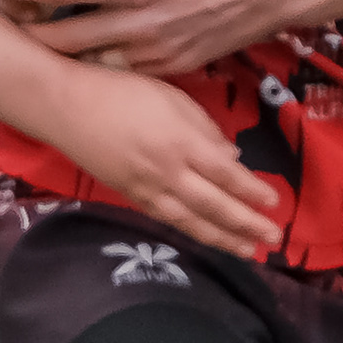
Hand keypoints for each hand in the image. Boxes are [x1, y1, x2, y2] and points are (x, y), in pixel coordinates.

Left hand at [0, 0, 298, 75]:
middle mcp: (141, 26)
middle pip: (64, 39)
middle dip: (27, 28)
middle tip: (3, 13)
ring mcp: (156, 52)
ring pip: (90, 60)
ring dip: (60, 47)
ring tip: (34, 30)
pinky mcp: (171, 67)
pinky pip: (121, 69)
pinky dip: (96, 59)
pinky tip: (83, 45)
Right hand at [42, 65, 281, 256]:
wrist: (67, 107)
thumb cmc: (123, 91)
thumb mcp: (172, 97)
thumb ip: (205, 129)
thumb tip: (232, 158)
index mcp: (182, 142)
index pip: (227, 175)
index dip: (253, 191)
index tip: (275, 203)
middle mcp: (168, 172)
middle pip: (214, 205)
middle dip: (246, 224)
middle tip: (273, 239)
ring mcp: (147, 188)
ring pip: (191, 221)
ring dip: (222, 238)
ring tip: (248, 251)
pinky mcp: (130, 196)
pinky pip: (167, 218)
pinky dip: (190, 231)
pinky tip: (207, 238)